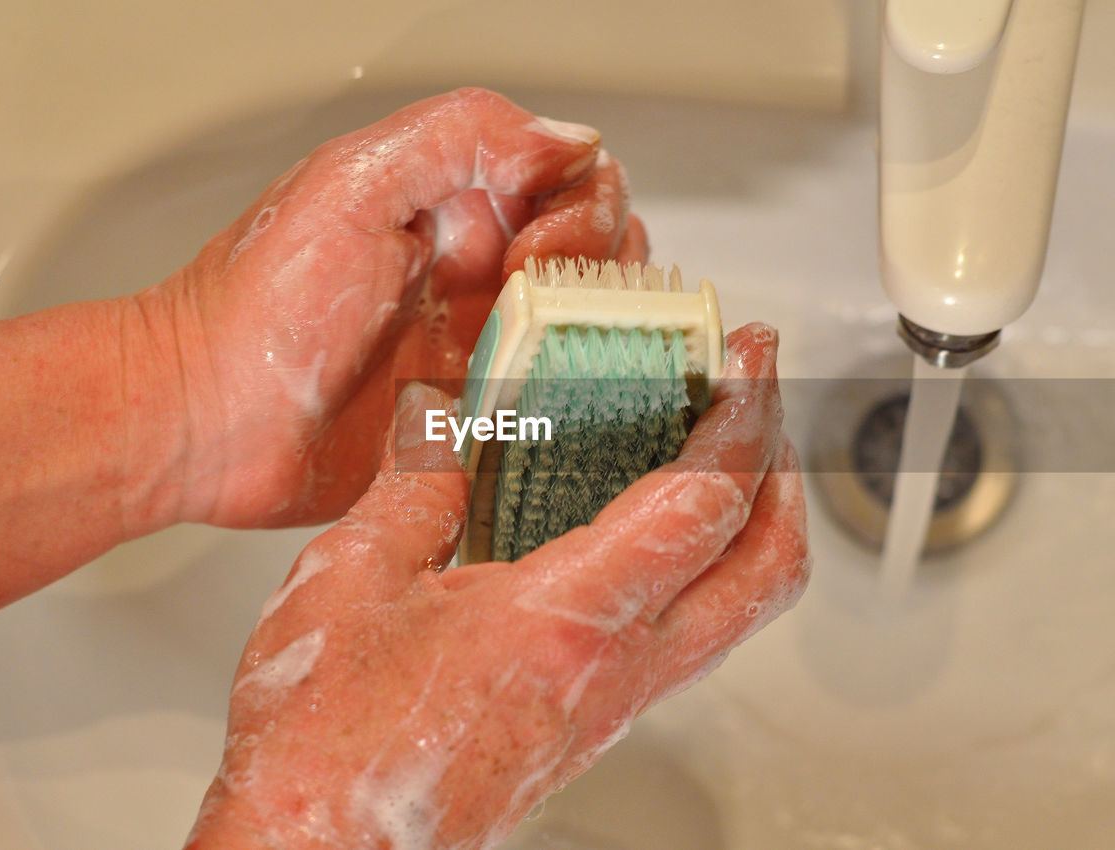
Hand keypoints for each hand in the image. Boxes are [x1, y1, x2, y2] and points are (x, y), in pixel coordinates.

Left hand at [132, 88, 646, 530]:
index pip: (573, 180)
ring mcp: (482, 345)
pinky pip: (557, 404)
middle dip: (594, 274)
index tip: (533, 255)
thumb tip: (569, 141)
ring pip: (590, 327)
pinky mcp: (478, 417)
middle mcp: (479, 270)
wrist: (208, 422)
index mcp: (454, 204)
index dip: (578, 211)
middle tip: (536, 306)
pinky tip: (547, 409)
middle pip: (599, 253)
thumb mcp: (354, 186)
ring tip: (540, 360)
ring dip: (591, 339)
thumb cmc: (259, 311)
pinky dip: (574, 402)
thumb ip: (462, 136)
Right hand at [184, 324, 808, 849]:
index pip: (704, 505)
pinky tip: (649, 529)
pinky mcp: (599, 719)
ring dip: (752, 521)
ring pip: (741, 608)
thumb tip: (440, 414)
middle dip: (784, 471)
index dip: (744, 419)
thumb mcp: (351, 580)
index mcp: (566, 620)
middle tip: (756, 403)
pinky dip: (703, 565)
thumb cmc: (331, 746)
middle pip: (768, 567)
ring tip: (715, 451)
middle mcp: (616, 668)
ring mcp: (617, 701)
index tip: (752, 362)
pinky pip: (692, 634)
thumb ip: (413, 483)